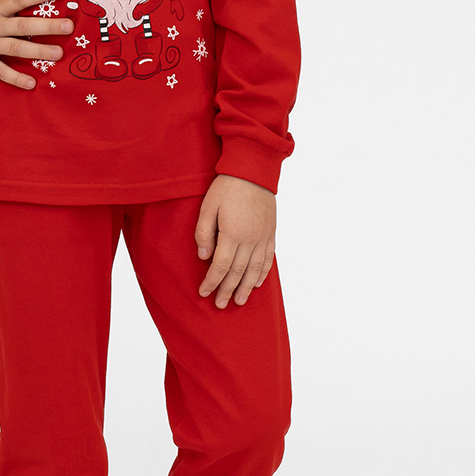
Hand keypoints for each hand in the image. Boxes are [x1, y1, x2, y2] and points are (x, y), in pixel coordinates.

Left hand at [195, 174, 276, 307]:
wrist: (254, 171)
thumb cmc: (227, 187)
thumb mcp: (208, 206)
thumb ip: (204, 233)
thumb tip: (203, 257)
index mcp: (232, 234)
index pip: (220, 266)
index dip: (212, 282)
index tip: (204, 292)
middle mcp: (250, 239)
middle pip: (237, 272)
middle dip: (227, 290)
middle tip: (220, 304)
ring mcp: (263, 237)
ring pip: (254, 270)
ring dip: (245, 288)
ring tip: (238, 301)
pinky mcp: (271, 233)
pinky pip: (268, 259)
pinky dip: (262, 274)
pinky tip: (256, 283)